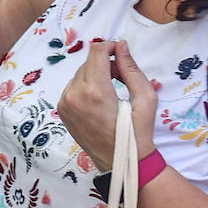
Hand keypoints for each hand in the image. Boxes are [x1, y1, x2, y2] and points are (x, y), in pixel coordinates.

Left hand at [57, 40, 157, 170]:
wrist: (121, 162)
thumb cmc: (138, 132)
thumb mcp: (145, 98)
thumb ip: (131, 68)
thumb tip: (120, 45)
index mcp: (95, 91)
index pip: (96, 52)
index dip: (110, 47)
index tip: (121, 53)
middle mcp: (74, 95)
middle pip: (88, 62)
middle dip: (105, 63)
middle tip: (123, 77)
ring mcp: (65, 104)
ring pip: (79, 74)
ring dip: (95, 75)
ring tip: (113, 90)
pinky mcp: (62, 111)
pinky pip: (73, 87)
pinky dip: (86, 87)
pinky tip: (100, 101)